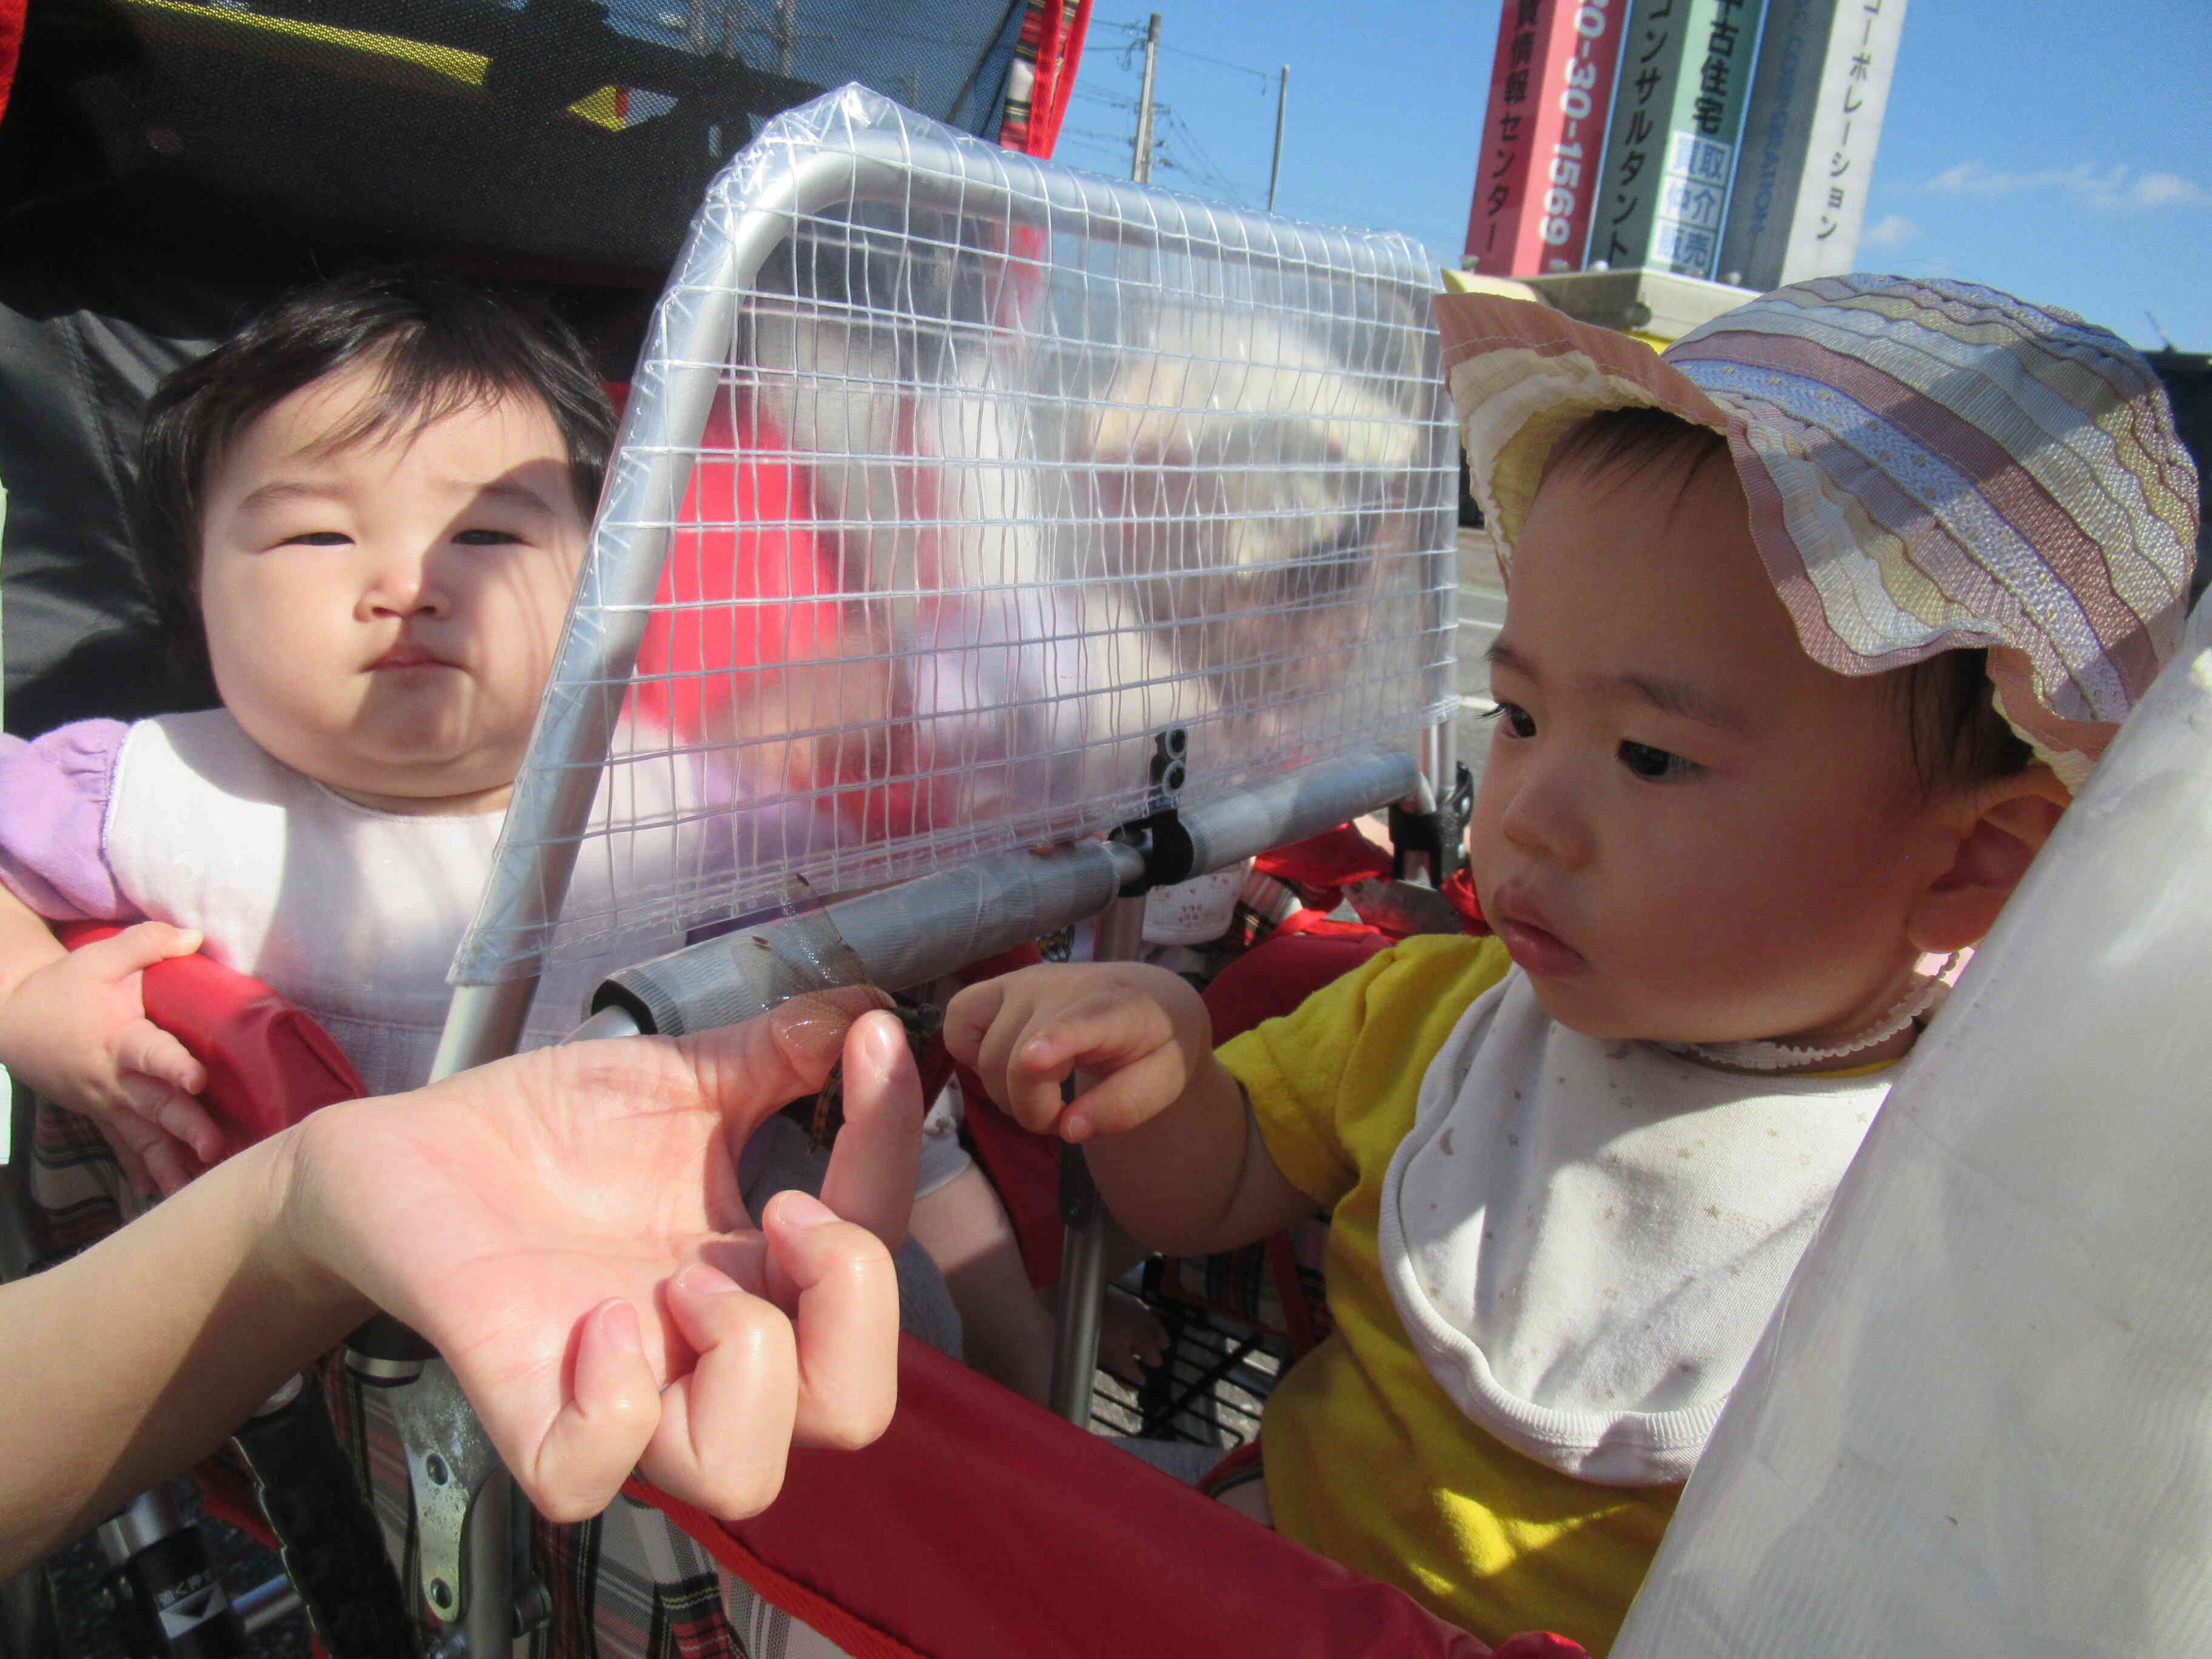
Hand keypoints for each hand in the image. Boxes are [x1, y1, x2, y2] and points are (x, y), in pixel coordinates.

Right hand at [0, 922, 217, 1193]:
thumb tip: (194, 933)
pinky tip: (164, 1197)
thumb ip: (147, 942)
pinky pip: (126, 1149)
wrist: (13, 1020)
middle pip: (155, 1106)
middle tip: (215, 1148)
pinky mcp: (103, 1116)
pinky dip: (144, 1172)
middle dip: (185, 1128)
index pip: (151, 1054)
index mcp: (119, 1039)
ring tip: (198, 1190)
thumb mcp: (100, 957)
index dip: (174, 1066)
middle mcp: (115, 1080)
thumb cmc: (64, 987)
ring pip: (142, 1140)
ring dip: (170, 1165)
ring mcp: (108, 1104)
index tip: (198, 1079)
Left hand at [277, 992, 919, 1521]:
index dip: (894, 1149)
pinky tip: (596, 1324)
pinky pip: (589, 1475)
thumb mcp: (681, 1076)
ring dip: (744, 1361)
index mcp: (764, 1270)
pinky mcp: (525, 1408)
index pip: (882, 1250)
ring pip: (741, 1473)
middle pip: (853, 1413)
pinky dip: (611, 1405)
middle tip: (780, 1213)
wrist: (410, 1149)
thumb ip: (778, 1052)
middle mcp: (711, 1350)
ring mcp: (624, 1391)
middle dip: (851, 1303)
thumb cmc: (550, 1126)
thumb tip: (864, 1006)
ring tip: (680, 1281)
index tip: (869, 1043)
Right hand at [942, 962, 1212, 1142]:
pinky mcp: (995, 986)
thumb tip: (1070, 1129)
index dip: (1055, 1040)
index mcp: (1118, 1009)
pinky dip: (973, 1056)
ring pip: (987, 1055)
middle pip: (1018, 1064)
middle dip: (1034, 1111)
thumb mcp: (1165, 1081)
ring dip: (1007, 1094)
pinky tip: (1008, 1064)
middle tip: (1065, 1116)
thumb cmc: (1156, 1044)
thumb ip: (1124, 1107)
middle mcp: (1063, 987)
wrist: (1145, 997)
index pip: (1083, 1020)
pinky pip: (958, 1023)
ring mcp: (1023, 983)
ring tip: (1043, 1092)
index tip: (1034, 1060)